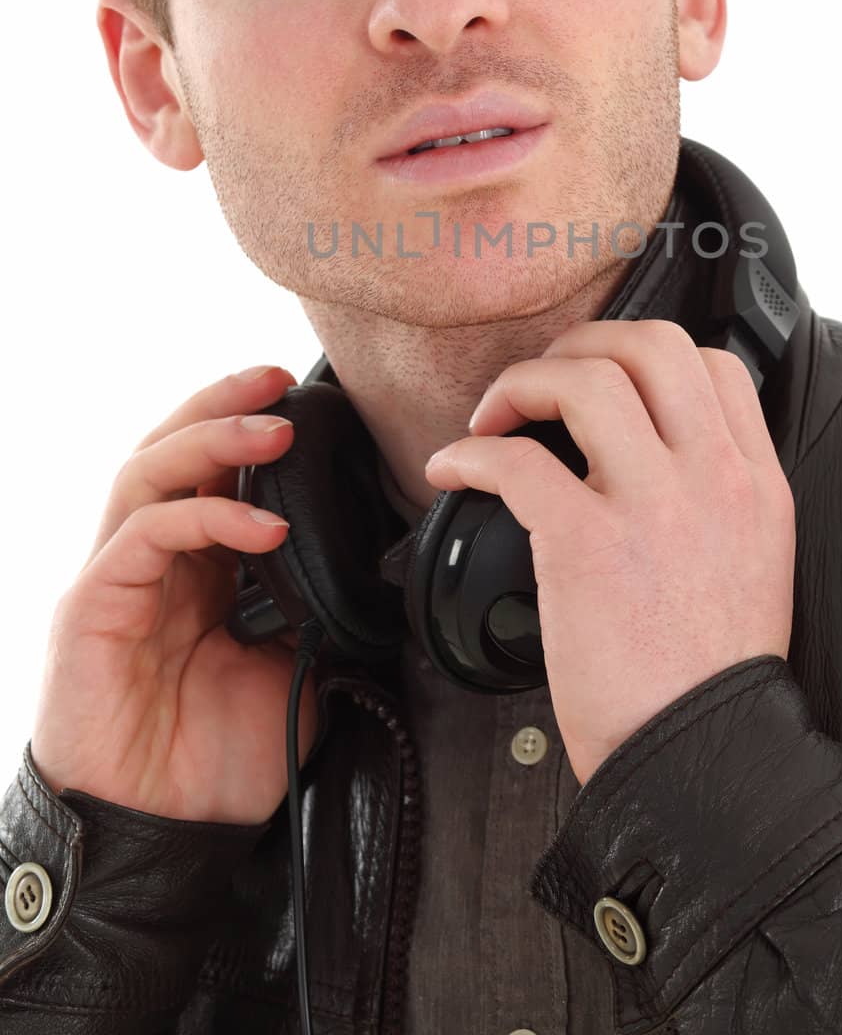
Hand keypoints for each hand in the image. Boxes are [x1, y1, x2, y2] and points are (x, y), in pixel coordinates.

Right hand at [29, 365, 316, 824]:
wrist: (162, 838)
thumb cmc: (215, 762)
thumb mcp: (293, 672)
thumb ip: (315, 612)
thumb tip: (373, 570)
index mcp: (195, 572)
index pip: (211, 475)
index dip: (248, 428)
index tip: (303, 396)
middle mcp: (150, 563)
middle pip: (170, 452)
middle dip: (223, 405)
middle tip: (278, 379)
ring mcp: (116, 580)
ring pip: (148, 474)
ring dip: (211, 440)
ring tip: (271, 427)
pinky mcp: (92, 607)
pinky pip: (145, 536)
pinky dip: (205, 518)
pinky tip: (264, 526)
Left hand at [423, 320, 795, 786]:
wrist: (699, 761)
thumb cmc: (708, 679)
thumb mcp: (754, 563)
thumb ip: (717, 496)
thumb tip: (653, 454)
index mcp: (755, 484)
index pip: (714, 365)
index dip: (647, 356)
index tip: (603, 380)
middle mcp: (713, 480)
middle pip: (650, 346)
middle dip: (581, 343)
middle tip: (543, 381)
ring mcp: (653, 507)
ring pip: (585, 381)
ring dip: (523, 383)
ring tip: (493, 417)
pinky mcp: (587, 544)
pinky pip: (515, 461)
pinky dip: (469, 454)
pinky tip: (453, 470)